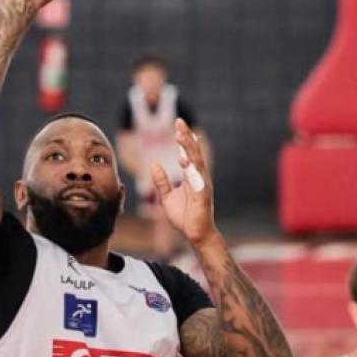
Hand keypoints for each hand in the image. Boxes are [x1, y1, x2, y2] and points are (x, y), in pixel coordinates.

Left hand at [151, 118, 216, 245]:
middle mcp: (198, 178)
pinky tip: (183, 159)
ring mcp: (202, 185)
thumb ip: (161, 181)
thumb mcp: (166, 197)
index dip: (183, 139)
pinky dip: (191, 169)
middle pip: (193, 153)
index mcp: (191, 177)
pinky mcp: (202, 195)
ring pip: (196, 162)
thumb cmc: (184, 217)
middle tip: (180, 121)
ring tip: (181, 135)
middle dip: (186, 137)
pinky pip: (196, 179)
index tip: (178, 124)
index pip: (187, 153)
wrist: (195, 234)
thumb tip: (153, 164)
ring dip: (189, 148)